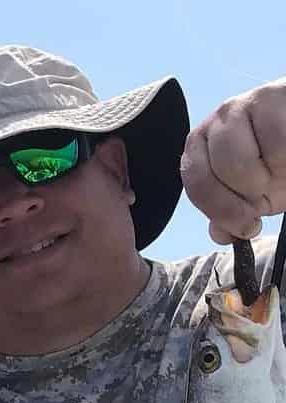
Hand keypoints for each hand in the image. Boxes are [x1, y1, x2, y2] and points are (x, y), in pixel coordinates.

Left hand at [181, 78, 285, 244]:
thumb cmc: (279, 163)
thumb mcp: (254, 195)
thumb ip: (231, 214)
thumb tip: (220, 234)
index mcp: (200, 147)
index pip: (197, 184)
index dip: (223, 210)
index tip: (248, 226)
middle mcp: (216, 123)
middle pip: (220, 171)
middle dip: (247, 194)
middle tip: (268, 196)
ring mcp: (243, 105)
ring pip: (243, 158)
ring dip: (268, 177)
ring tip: (281, 173)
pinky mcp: (272, 96)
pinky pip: (277, 144)